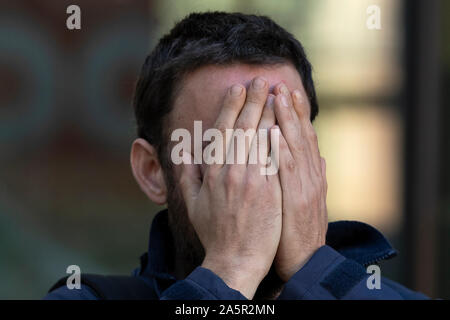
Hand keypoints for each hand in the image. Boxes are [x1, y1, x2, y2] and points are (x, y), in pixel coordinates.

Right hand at [179, 77, 281, 298]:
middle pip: (242, 127)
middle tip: (261, 80)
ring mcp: (250, 179)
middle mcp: (229, 170)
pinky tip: (285, 120)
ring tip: (277, 92)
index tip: (237, 88)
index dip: (230, 107)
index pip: (222, 130)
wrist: (235, 258)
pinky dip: (278, 137)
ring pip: (260, 137)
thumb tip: (183, 152)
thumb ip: (187, 175)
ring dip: (268, 112)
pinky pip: (274, 157)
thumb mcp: (191, 203)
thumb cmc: (214, 232)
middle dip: (253, 100)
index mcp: (211, 172)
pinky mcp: (268, 190)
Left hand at [272, 83, 327, 281]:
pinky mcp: (297, 200)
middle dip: (291, 108)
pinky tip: (272, 131)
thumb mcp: (309, 200)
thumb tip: (317, 156)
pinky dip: (281, 149)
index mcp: (310, 174)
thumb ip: (311, 175)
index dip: (295, 114)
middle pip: (300, 135)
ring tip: (279, 96)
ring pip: (295, 146)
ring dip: (287, 120)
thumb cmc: (299, 229)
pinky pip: (287, 170)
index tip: (287, 91)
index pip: (301, 137)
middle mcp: (310, 175)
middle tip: (282, 83)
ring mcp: (305, 186)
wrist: (305, 259)